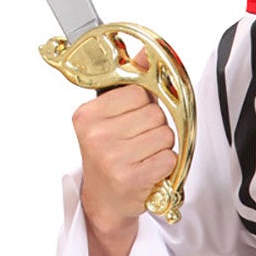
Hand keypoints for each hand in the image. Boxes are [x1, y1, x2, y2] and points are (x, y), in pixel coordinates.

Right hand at [72, 45, 179, 237]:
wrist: (104, 201)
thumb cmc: (109, 156)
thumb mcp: (109, 118)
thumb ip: (128, 85)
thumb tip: (145, 54)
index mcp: (87, 116)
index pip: (137, 93)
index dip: (144, 106)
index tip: (132, 120)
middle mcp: (97, 136)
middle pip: (155, 114)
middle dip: (155, 127)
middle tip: (139, 142)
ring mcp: (113, 158)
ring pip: (165, 135)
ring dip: (162, 147)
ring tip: (143, 156)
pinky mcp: (131, 178)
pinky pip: (169, 158)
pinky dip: (166, 165)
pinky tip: (149, 170)